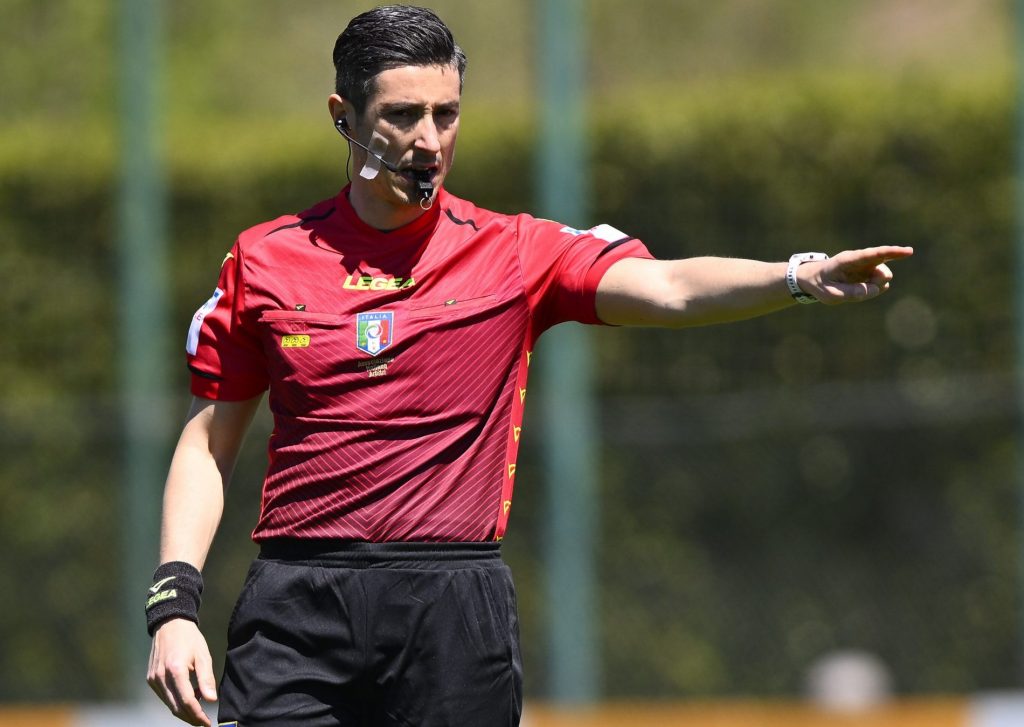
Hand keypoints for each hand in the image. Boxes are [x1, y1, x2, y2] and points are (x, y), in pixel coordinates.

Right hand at [147, 618, 216, 725]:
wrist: (170, 624)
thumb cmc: (190, 638)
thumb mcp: (203, 655)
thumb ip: (207, 678)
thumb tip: (211, 700)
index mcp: (176, 670)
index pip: (187, 701)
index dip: (198, 715)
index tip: (207, 723)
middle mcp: (161, 677)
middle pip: (176, 707)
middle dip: (191, 718)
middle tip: (203, 722)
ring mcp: (153, 679)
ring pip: (169, 704)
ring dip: (184, 710)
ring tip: (198, 707)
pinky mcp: (150, 679)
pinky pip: (164, 696)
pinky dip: (176, 701)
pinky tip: (188, 695)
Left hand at [799, 246, 913, 303]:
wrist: (814, 278)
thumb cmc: (820, 285)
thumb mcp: (830, 294)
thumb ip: (851, 293)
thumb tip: (874, 290)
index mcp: (848, 260)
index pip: (873, 255)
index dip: (891, 253)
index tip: (908, 251)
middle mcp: (861, 260)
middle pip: (883, 270)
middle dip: (878, 283)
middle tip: (858, 290)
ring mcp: (867, 265)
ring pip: (883, 278)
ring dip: (873, 288)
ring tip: (852, 290)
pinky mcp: (870, 271)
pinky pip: (879, 284)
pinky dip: (872, 290)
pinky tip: (857, 288)